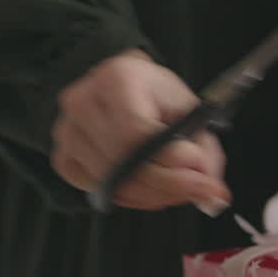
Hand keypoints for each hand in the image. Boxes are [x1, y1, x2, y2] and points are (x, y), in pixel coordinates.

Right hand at [51, 49, 230, 210]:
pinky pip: (97, 190)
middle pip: (123, 161)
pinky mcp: (63, 156)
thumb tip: (214, 195)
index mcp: (117, 79)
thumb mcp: (189, 113)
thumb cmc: (156, 97)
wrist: (123, 87)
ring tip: (176, 189)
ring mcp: (67, 131)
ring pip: (111, 181)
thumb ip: (206, 154)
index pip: (137, 133)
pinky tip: (148, 188)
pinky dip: (129, 197)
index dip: (171, 159)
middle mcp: (83, 102)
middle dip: (167, 183)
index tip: (199, 169)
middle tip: (196, 189)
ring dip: (152, 194)